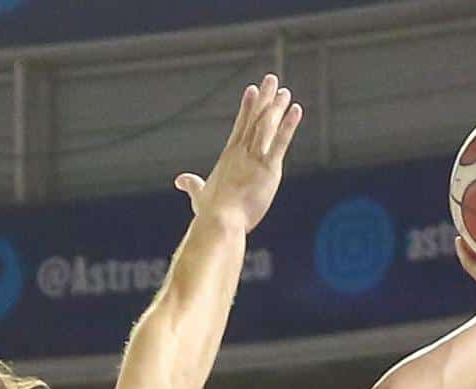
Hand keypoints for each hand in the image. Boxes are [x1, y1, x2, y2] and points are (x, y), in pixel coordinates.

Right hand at [173, 74, 302, 234]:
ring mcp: (255, 159)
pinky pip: (280, 143)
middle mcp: (241, 153)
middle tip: (271, 79)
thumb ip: (192, 185)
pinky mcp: (269, 169)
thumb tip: (180, 180)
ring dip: (276, 107)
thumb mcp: (199, 196)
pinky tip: (295, 110)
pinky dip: (288, 126)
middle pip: (255, 120)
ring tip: (284, 91)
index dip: (247, 107)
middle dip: (264, 99)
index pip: (240, 126)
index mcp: (228, 157)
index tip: (252, 90)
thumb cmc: (210, 213)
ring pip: (267, 126)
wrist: (220, 222)